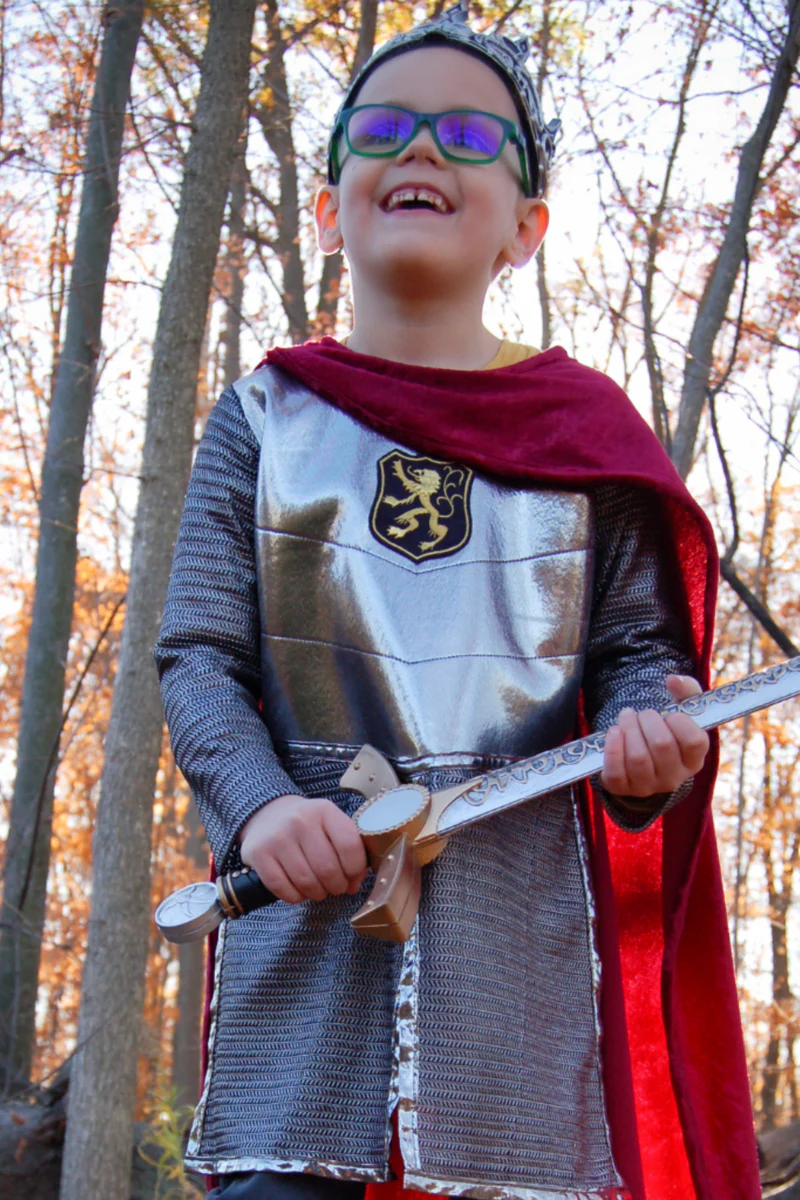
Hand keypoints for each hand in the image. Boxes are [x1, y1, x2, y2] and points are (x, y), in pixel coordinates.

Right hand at [239, 795, 367, 904]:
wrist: (268, 814)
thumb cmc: (308, 826)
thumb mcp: (331, 825)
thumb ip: (349, 850)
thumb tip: (353, 885)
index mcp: (324, 810)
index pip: (349, 845)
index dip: (355, 869)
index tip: (352, 876)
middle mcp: (300, 820)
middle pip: (328, 869)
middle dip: (336, 886)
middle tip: (335, 887)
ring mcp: (277, 837)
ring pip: (306, 882)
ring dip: (317, 893)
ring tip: (318, 889)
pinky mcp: (258, 854)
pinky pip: (282, 888)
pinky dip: (295, 896)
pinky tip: (299, 890)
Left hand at [601, 674, 708, 797]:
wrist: (640, 756)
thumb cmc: (665, 729)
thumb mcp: (681, 709)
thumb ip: (686, 689)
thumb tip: (673, 680)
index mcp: (694, 759)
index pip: (694, 742)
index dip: (680, 722)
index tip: (669, 714)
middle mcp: (674, 777)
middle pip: (661, 745)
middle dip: (647, 720)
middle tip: (641, 713)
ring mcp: (648, 786)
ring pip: (638, 758)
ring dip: (628, 729)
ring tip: (626, 718)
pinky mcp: (623, 789)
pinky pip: (616, 772)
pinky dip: (612, 749)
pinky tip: (614, 732)